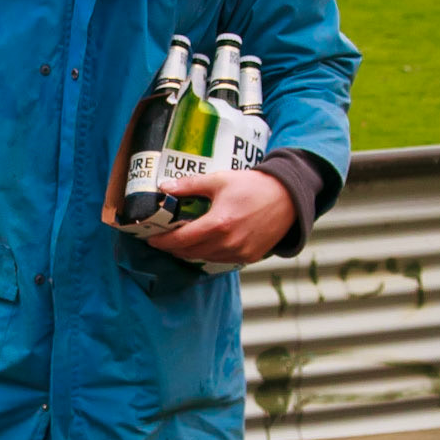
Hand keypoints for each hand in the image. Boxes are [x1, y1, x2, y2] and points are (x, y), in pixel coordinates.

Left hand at [143, 169, 294, 265]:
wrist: (287, 197)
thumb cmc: (253, 185)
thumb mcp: (219, 180)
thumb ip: (190, 185)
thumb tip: (164, 187)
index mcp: (217, 224)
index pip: (180, 240)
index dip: (163, 241)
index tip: (151, 239)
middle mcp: (227, 243)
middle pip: (190, 253)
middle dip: (173, 248)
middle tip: (163, 240)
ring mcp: (239, 253)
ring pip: (205, 259)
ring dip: (190, 253)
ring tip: (181, 243)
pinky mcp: (249, 257)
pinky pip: (222, 260)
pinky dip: (209, 254)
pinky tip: (205, 245)